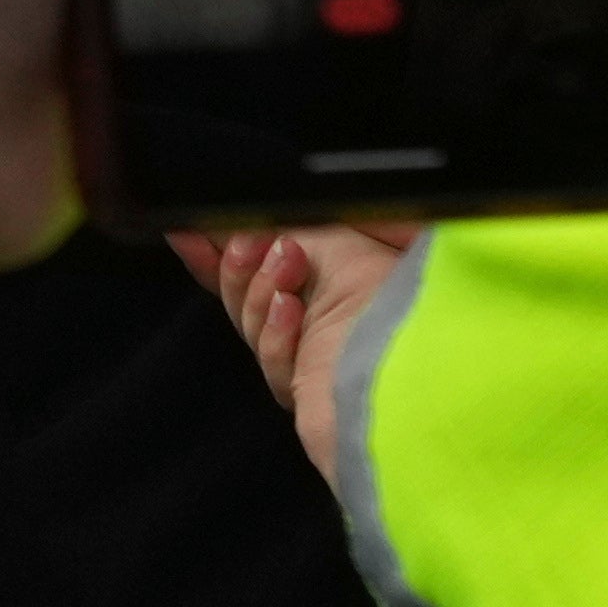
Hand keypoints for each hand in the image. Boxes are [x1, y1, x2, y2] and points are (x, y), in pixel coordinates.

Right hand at [203, 224, 413, 488]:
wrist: (422, 360)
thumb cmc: (396, 290)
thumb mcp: (336, 232)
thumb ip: (280, 221)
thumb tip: (227, 215)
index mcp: (328, 275)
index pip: (257, 262)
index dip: (216, 247)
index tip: (184, 227)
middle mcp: (322, 315)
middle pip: (244, 291)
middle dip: (239, 263)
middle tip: (253, 240)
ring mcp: (315, 355)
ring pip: (251, 322)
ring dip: (261, 288)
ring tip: (291, 263)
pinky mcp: (309, 391)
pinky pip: (272, 357)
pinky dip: (277, 331)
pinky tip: (292, 310)